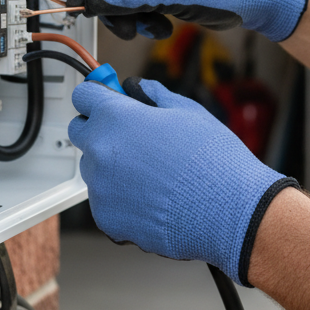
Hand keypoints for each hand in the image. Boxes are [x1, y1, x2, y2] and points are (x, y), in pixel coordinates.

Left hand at [68, 77, 297, 282]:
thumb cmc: (213, 162)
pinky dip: (121, 198)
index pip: (84, 95)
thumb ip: (155, 96)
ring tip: (152, 174)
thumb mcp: (188, 112)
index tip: (105, 98)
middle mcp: (100, 151)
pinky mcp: (106, 218)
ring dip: (112, 166)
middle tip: (132, 136)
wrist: (229, 211)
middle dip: (100, 129)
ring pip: (94, 169)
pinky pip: (105, 201)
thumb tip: (141, 90)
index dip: (98, 95)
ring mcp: (100, 188)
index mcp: (116, 118)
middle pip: (80, 132)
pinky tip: (152, 197)